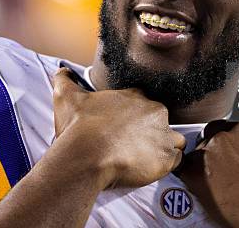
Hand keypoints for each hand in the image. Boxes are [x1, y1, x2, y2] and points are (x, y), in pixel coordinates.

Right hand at [52, 67, 185, 188]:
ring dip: (163, 146)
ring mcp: (164, 134)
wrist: (87, 155)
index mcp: (135, 96)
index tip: (125, 126)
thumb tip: (62, 71)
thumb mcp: (67, 97)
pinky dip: (167, 164)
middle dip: (150, 130)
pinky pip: (176, 159)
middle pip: (160, 119)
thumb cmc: (78, 127)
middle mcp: (154, 111)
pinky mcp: (167, 157)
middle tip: (131, 144)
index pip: (143, 100)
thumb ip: (64, 80)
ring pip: (173, 138)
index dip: (135, 114)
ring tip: (145, 157)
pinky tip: (151, 167)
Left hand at [175, 114, 238, 227]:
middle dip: (213, 151)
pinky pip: (182, 170)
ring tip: (213, 183)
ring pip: (195, 154)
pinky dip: (188, 177)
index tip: (233, 160)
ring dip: (201, 165)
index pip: (225, 128)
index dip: (227, 145)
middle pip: (208, 138)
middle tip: (222, 171)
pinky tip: (199, 187)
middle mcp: (223, 136)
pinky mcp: (195, 174)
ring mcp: (207, 154)